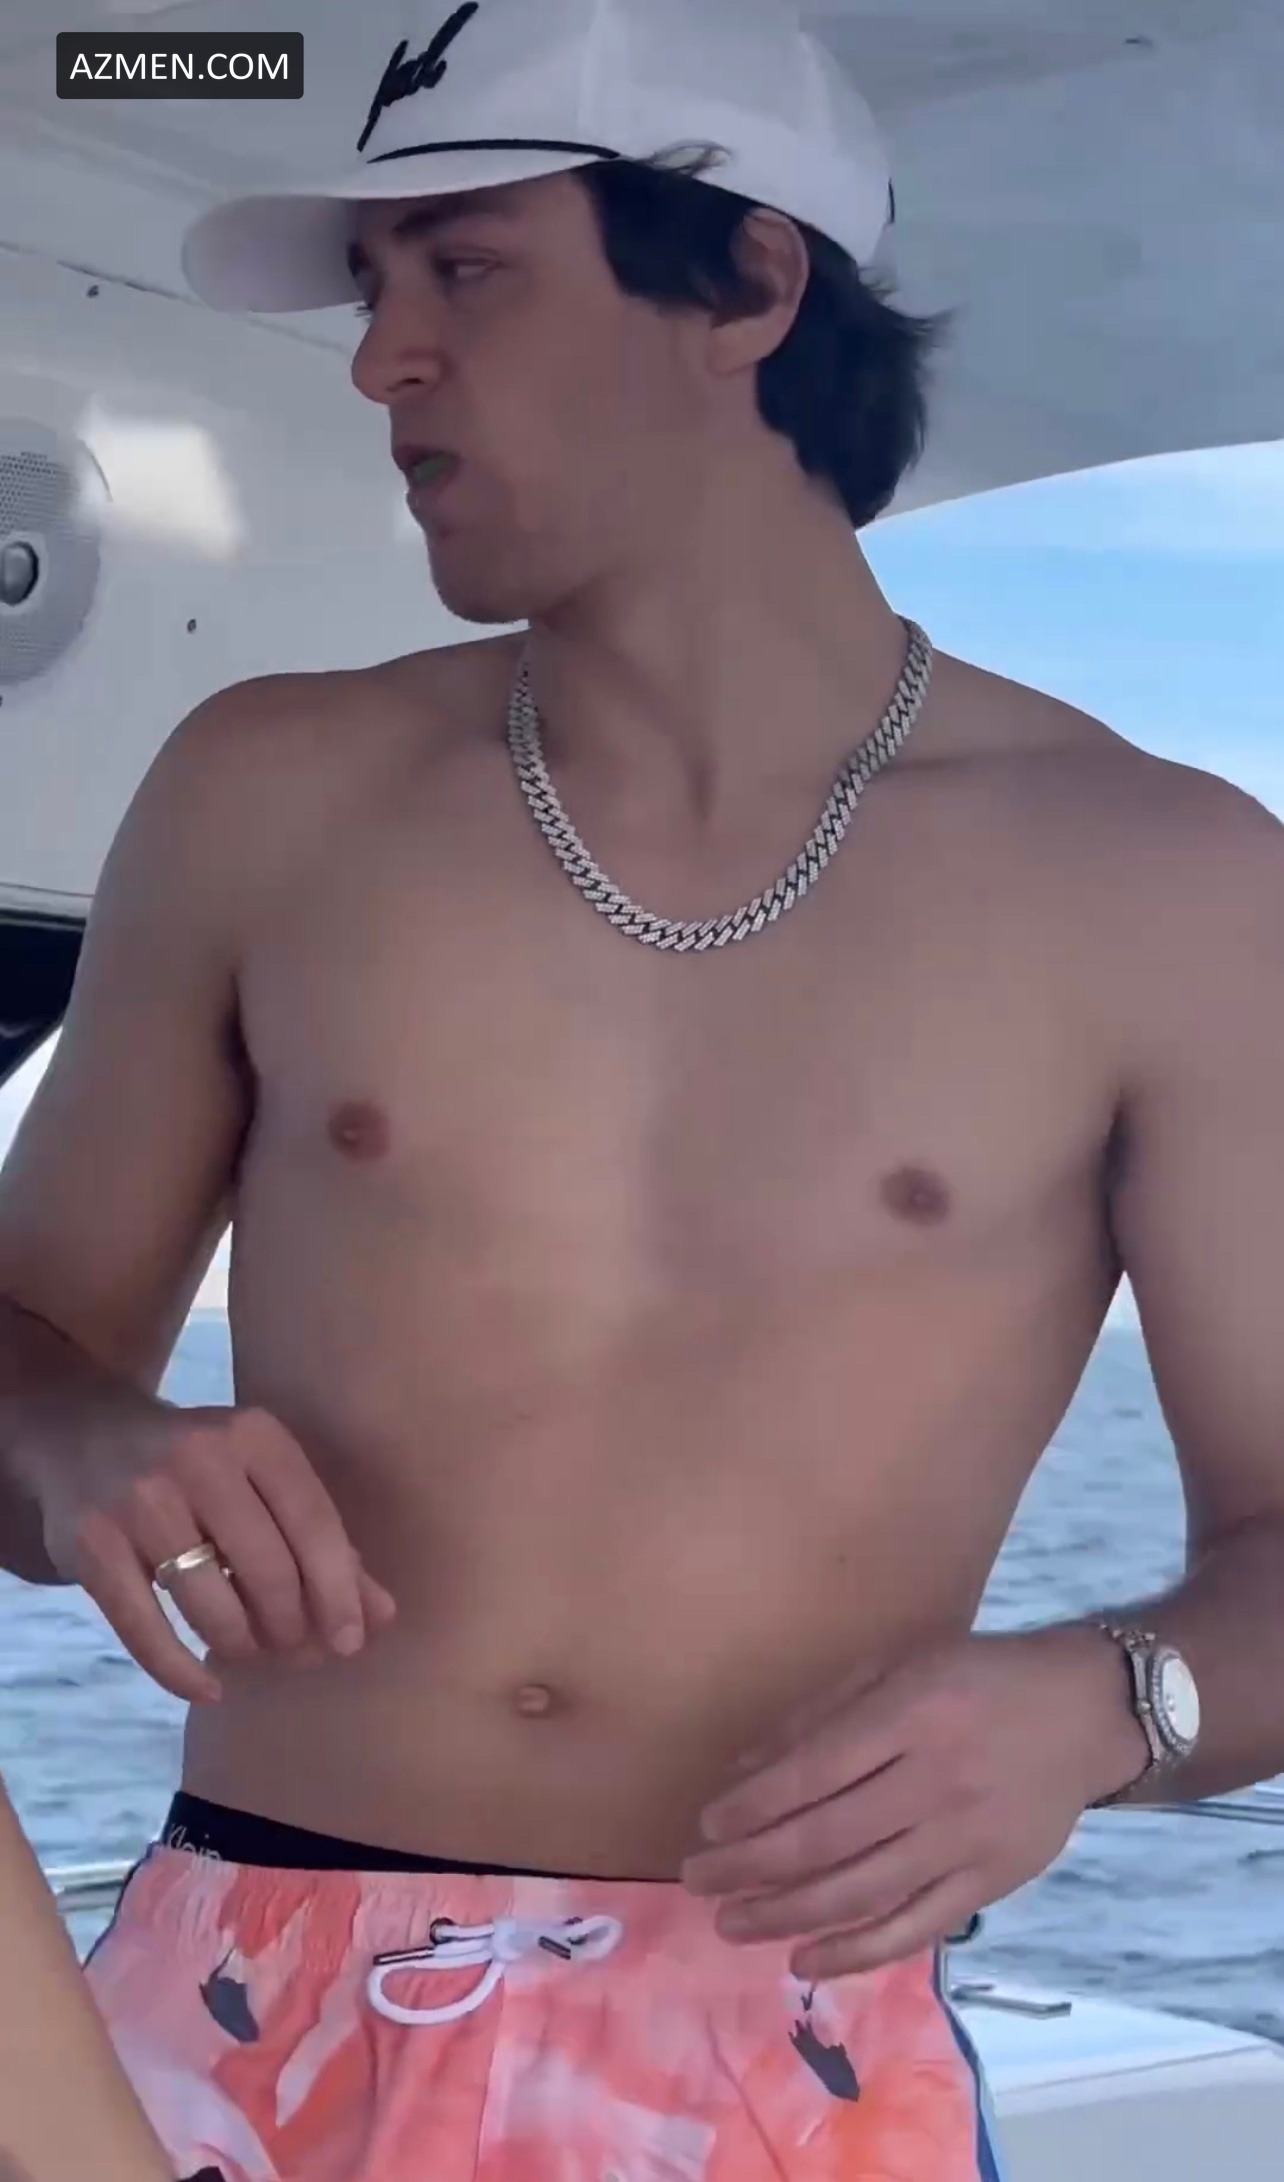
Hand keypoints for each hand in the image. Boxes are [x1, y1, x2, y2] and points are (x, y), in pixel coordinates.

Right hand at [38, 1403, 395, 1703]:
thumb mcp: (263, 1480)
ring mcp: (139, 1499)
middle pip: (269, 1569)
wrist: (82, 1434)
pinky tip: (209, 1688)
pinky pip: (144, 1628)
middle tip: (295, 1651)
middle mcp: (198, 1458)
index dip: (340, 1591)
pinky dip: (181, 1671)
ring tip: (251, 1651)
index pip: (315, 1523)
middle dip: (291, 1625)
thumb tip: (381, 1618)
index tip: (351, 1641)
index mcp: (254, 1435)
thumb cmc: (200, 1467)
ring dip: (242, 1645)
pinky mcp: (90, 1544)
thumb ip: (325, 1544)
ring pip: (211, 1604)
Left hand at [682, 1630, 1145, 1981]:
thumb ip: (822, 1713)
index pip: (814, 1773)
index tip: (707, 1825)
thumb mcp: (899, 1666)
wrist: (1084, 1715)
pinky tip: (805, 1960)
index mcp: (910, 1717)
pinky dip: (856, 1952)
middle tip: (697, 1879)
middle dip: (749, 1866)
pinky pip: (913, 1928)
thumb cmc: (978, 1679)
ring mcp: (964, 1841)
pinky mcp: (988, 1884)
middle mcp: (935, 1783)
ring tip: (730, 1924)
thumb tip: (744, 1766)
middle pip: (826, 1839)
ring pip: (861, 1892)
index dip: (752, 1806)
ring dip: (785, 1914)